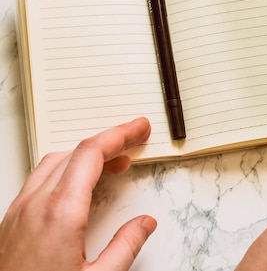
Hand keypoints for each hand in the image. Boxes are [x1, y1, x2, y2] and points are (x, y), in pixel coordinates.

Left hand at [0, 117, 156, 270]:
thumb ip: (125, 247)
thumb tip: (144, 224)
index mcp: (60, 212)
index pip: (92, 153)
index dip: (120, 135)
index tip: (139, 128)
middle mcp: (34, 205)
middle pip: (74, 153)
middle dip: (108, 142)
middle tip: (134, 142)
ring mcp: (18, 213)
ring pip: (53, 164)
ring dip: (85, 156)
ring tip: (113, 164)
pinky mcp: (10, 224)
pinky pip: (39, 182)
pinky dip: (66, 172)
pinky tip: (80, 188)